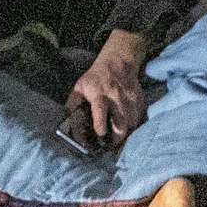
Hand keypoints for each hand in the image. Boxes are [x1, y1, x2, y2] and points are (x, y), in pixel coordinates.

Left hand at [66, 29, 151, 143]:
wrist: (119, 61)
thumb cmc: (96, 77)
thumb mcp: (80, 86)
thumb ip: (73, 104)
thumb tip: (67, 122)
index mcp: (99, 95)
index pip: (100, 111)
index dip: (100, 124)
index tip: (100, 134)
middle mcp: (116, 98)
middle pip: (121, 122)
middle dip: (117, 137)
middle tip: (111, 145)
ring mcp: (129, 100)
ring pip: (132, 123)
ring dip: (126, 134)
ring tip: (120, 141)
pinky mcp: (139, 100)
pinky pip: (139, 118)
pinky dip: (134, 126)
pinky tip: (128, 131)